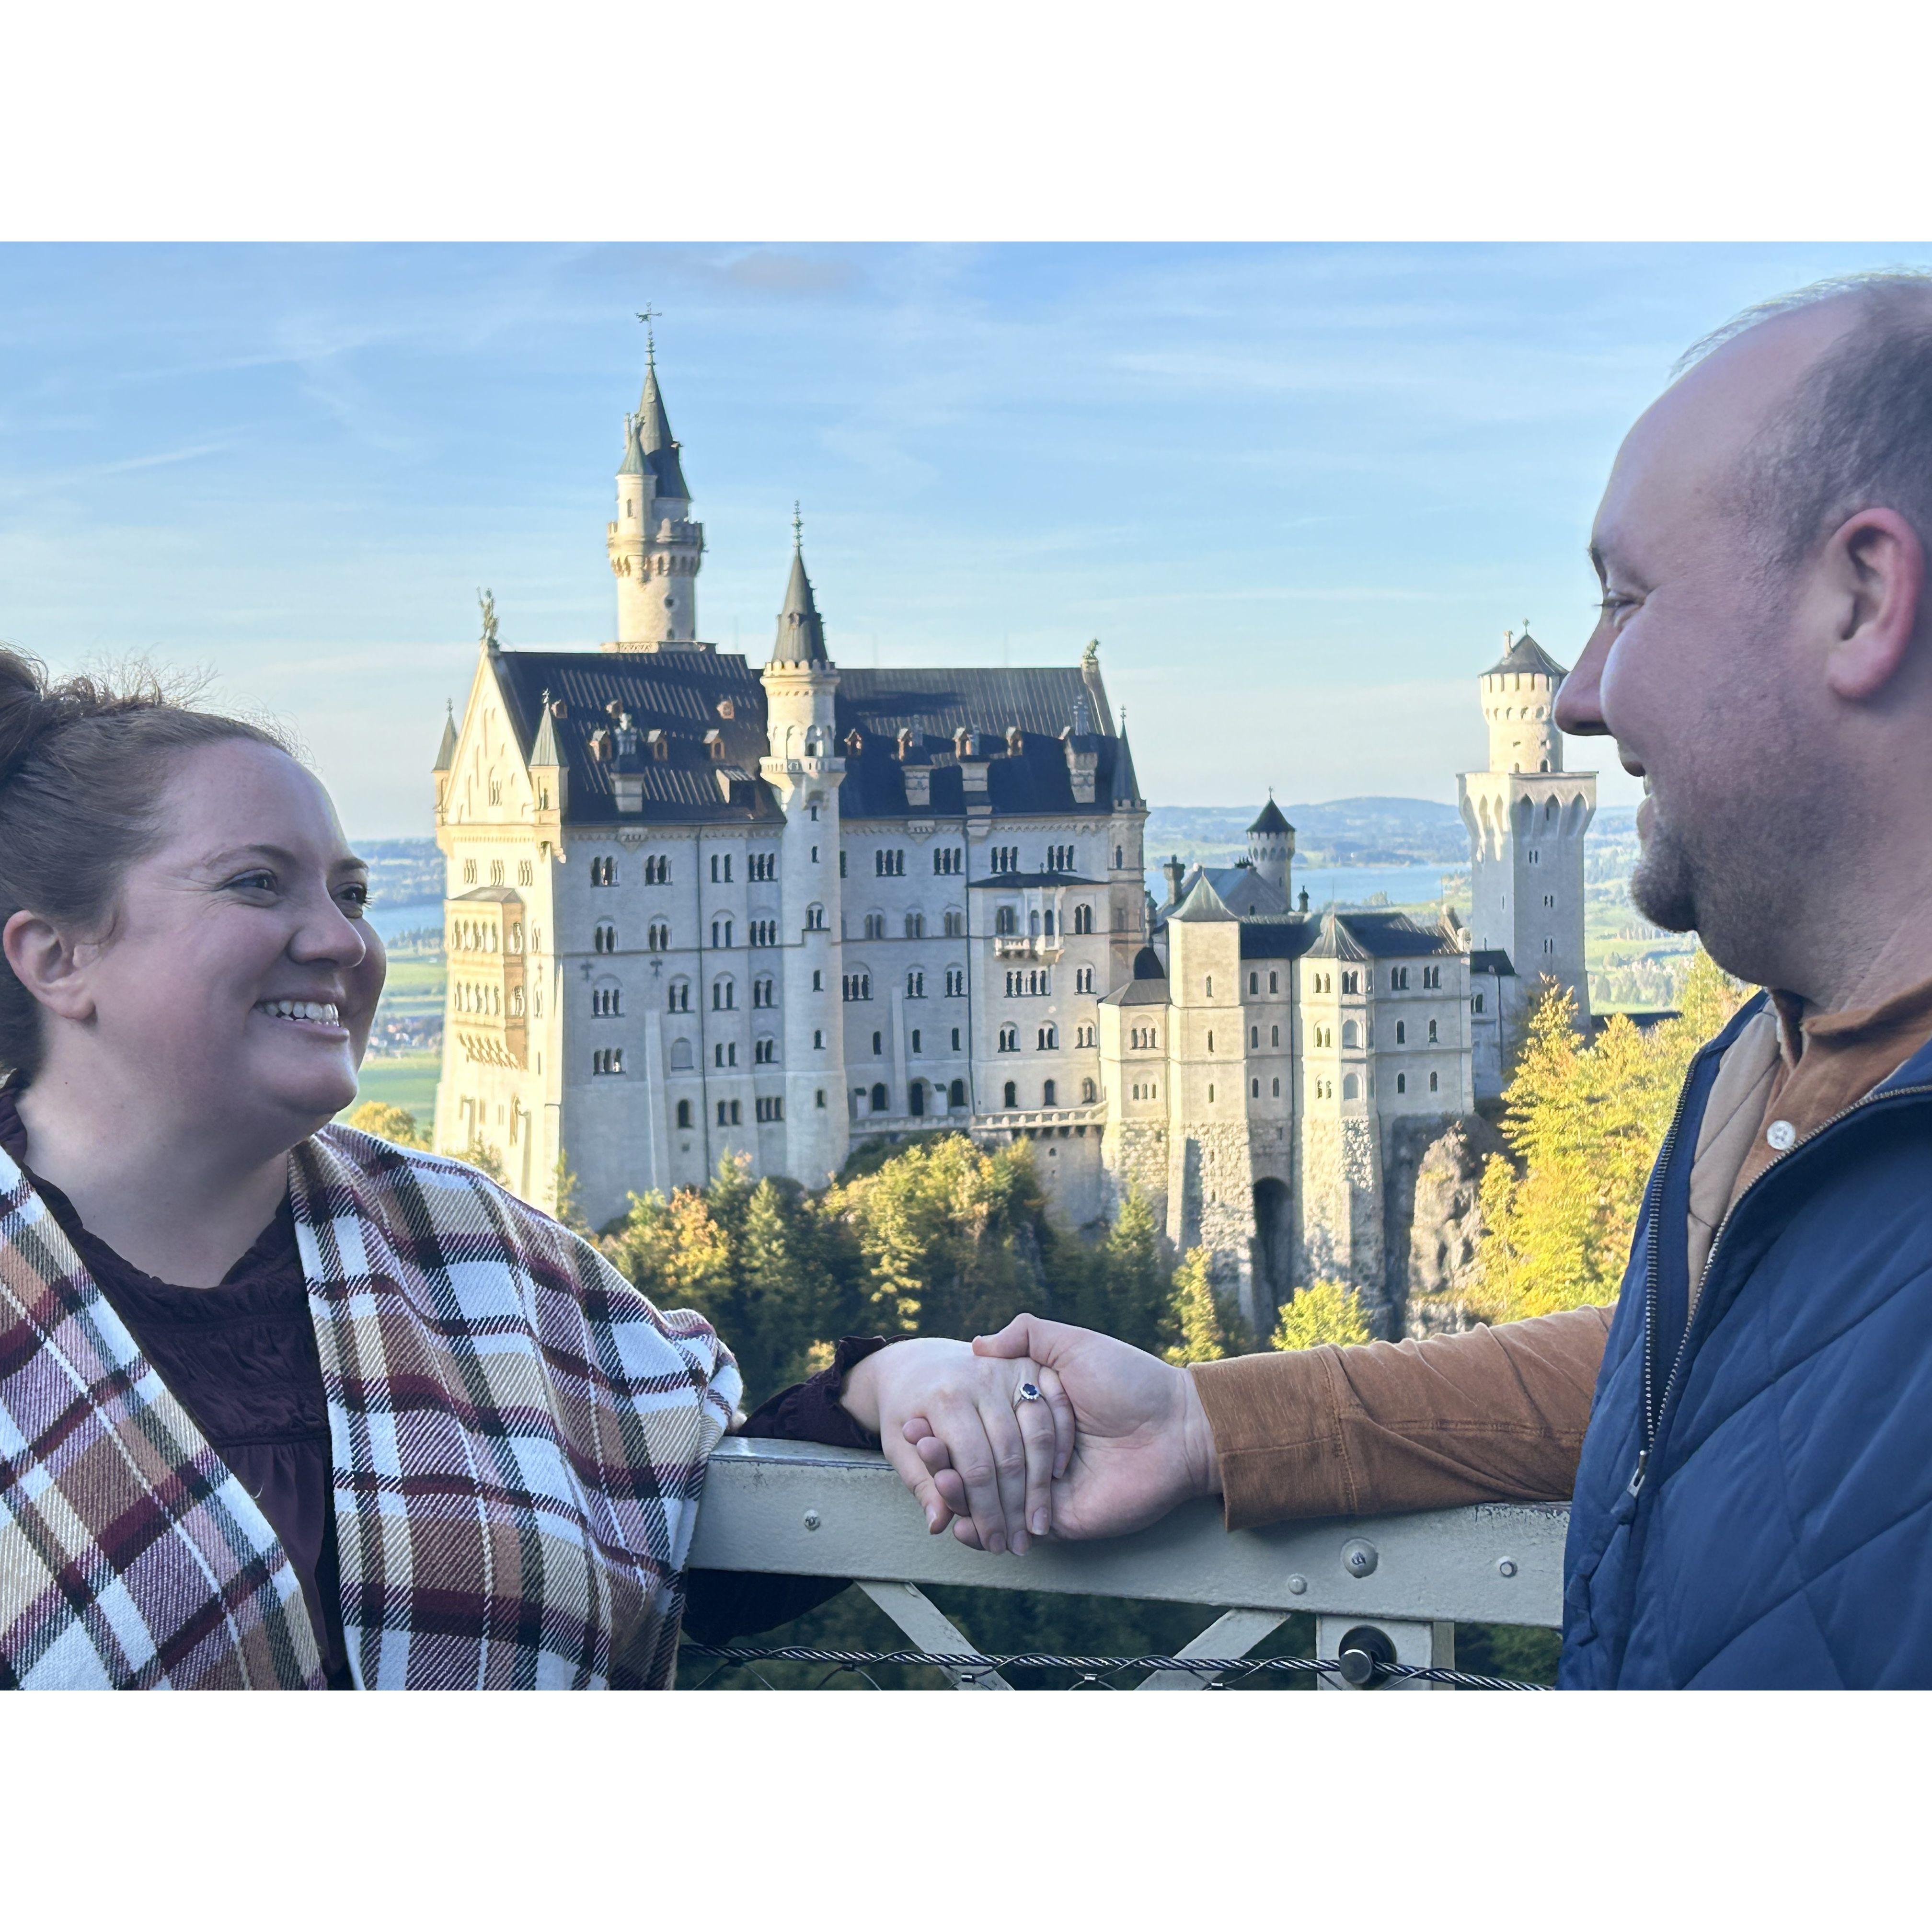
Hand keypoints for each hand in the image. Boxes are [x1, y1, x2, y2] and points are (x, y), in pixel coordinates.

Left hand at [840, 1338, 1073, 1554]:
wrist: (915, 1364)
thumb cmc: (905, 1411)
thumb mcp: (897, 1446)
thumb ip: (920, 1484)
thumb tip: (939, 1525)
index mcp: (945, 1399)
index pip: (975, 1467)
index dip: (986, 1512)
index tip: (993, 1544)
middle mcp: (979, 1379)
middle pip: (1008, 1455)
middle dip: (1014, 1508)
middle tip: (1018, 1545)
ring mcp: (1007, 1370)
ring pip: (1037, 1435)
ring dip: (1041, 1486)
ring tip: (1038, 1525)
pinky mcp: (1029, 1364)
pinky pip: (1055, 1409)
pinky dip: (1061, 1444)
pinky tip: (1055, 1479)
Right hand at [906, 1315, 1220, 1546]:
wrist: (1177, 1428)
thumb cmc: (1130, 1381)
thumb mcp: (1074, 1345)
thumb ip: (1028, 1335)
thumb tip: (978, 1342)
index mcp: (1034, 1413)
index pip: (977, 1425)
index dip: (944, 1426)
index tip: (914, 1422)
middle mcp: (1036, 1452)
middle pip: (976, 1462)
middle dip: (942, 1460)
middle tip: (918, 1450)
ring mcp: (1046, 1488)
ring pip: (988, 1498)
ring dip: (955, 1494)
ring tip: (934, 1481)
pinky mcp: (1060, 1519)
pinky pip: (1013, 1527)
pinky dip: (980, 1529)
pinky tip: (956, 1521)